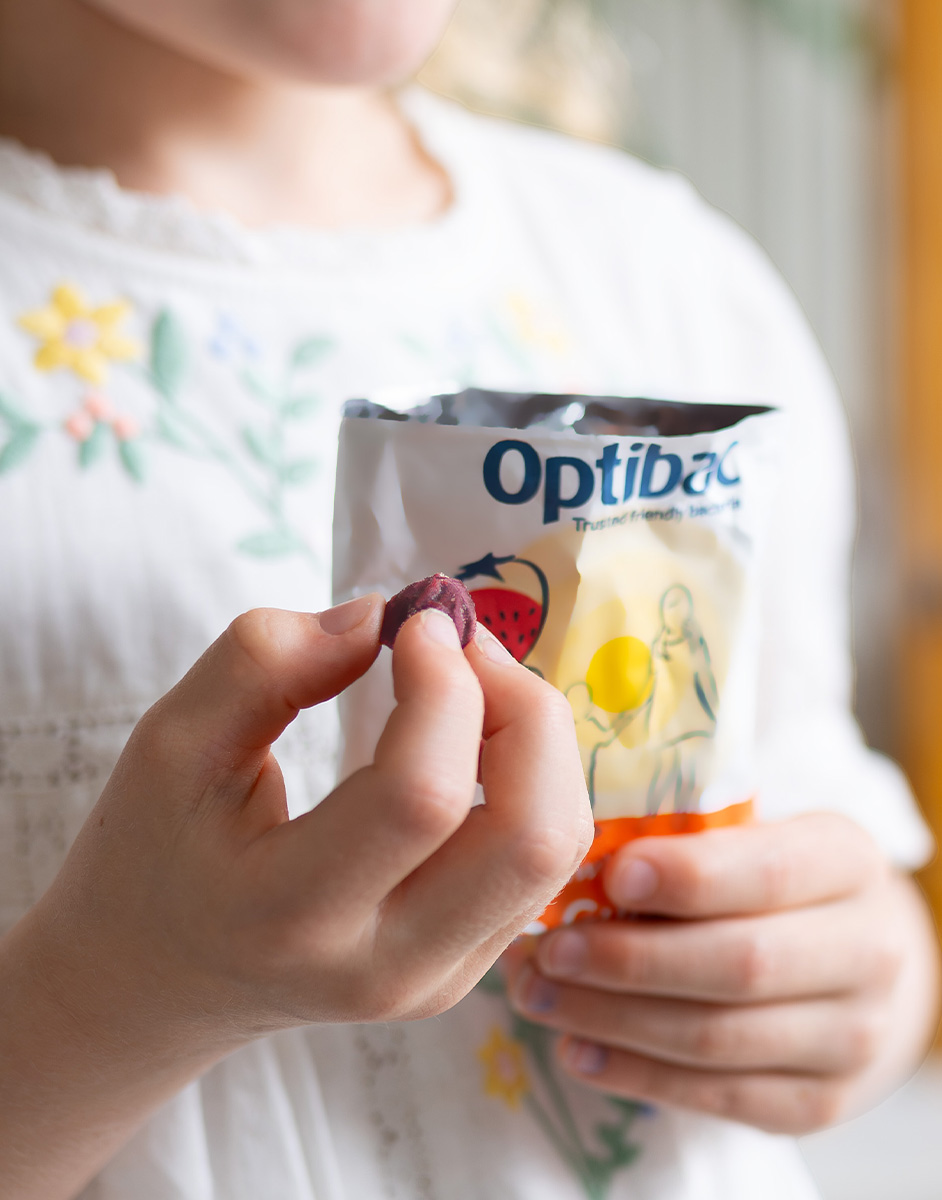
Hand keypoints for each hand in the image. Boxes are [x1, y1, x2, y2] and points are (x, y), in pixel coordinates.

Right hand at [0, 599, 590, 1198]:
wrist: (155, 979)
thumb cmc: (153, 851)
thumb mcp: (168, 740)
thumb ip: (263, 662)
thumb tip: (383, 617)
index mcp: (292, 916)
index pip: (424, 797)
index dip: (444, 685)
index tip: (414, 620)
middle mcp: (385, 967)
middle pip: (530, 835)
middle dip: (522, 707)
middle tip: (460, 645)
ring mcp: (437, 983)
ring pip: (555, 847)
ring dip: (536, 738)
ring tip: (466, 684)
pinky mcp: (465, 973)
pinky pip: (541, 863)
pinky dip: (531, 778)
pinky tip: (470, 739)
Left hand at [505, 814, 939, 1133]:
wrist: (854, 961)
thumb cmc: (771, 882)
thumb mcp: (752, 838)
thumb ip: (683, 842)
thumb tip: (574, 859)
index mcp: (848, 862)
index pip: (769, 873)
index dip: (687, 877)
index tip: (610, 874)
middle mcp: (869, 951)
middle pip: (739, 964)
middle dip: (629, 959)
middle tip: (548, 949)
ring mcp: (852, 1038)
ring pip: (718, 1038)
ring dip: (612, 1019)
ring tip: (537, 995)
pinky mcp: (817, 1103)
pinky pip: (716, 1096)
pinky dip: (634, 1074)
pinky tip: (575, 1047)